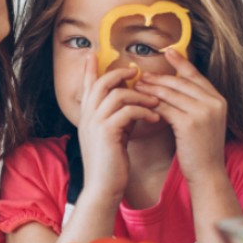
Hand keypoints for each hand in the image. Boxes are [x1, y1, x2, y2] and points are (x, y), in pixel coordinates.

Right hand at [77, 55, 159, 204]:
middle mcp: (87, 117)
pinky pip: (127, 111)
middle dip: (119, 74)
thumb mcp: (112, 137)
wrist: (103, 189)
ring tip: (155, 102)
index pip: (86, 86)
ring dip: (139, 95)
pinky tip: (155, 117)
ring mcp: (95, 124)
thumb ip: (117, 119)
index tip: (94, 54)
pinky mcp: (107, 132)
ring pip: (117, 95)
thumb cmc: (111, 165)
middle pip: (101, 83)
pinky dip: (144, 111)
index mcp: (87, 117)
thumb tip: (131, 105)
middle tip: (135, 71)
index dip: (89, 69)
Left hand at [134, 49, 227, 185]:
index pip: (196, 75)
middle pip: (180, 82)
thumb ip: (195, 103)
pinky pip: (164, 108)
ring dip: (151, 89)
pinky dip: (151, 105)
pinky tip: (140, 103)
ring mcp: (203, 112)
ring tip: (137, 86)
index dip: (181, 62)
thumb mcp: (204, 121)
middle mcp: (214, 103)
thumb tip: (174, 87)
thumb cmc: (201, 149)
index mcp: (219, 100)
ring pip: (170, 94)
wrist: (208, 173)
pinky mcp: (189, 123)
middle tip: (141, 74)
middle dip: (159, 77)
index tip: (168, 51)